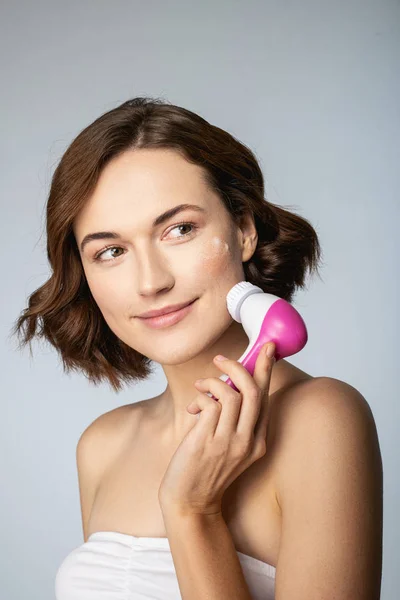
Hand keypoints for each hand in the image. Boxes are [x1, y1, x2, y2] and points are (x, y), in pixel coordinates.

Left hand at [158, 342, 275, 516]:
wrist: (189, 503)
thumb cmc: (206, 470)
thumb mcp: (229, 447)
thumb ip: (233, 420)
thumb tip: (226, 384)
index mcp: (258, 442)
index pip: (266, 398)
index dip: (266, 370)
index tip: (267, 348)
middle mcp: (248, 442)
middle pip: (254, 392)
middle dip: (240, 366)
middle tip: (221, 358)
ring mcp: (228, 442)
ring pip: (232, 394)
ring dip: (213, 381)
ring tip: (200, 386)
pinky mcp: (207, 442)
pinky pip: (211, 404)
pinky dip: (202, 396)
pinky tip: (193, 404)